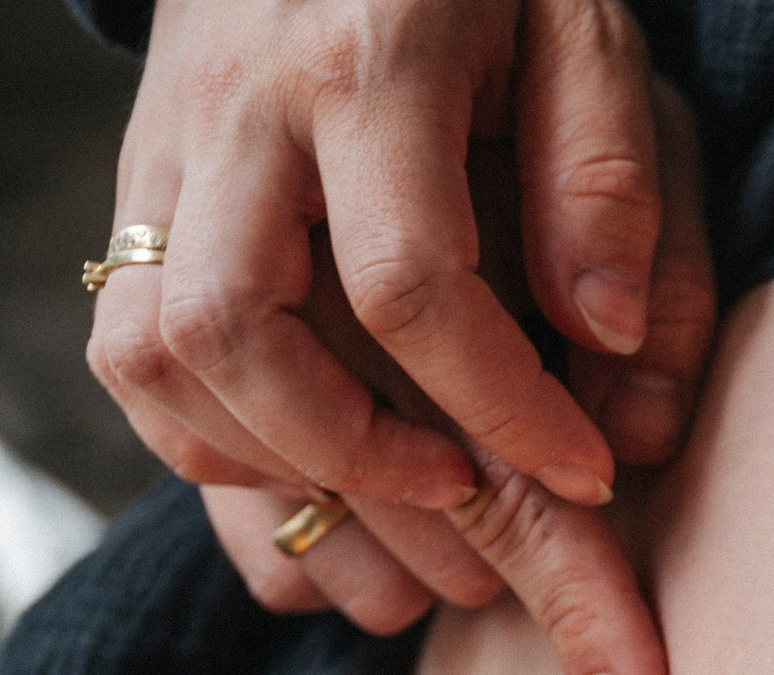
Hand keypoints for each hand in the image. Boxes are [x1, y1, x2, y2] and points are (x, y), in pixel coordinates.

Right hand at [91, 0, 670, 507]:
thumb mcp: (587, 36)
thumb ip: (610, 180)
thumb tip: (604, 336)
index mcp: (365, 65)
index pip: (406, 283)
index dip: (501, 406)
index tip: (588, 473)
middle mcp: (237, 112)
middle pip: (228, 330)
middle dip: (350, 454)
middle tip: (470, 494)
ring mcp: (168, 153)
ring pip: (150, 352)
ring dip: (268, 460)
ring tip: (404, 491)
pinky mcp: (142, 189)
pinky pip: (126, 347)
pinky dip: (208, 437)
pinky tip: (319, 465)